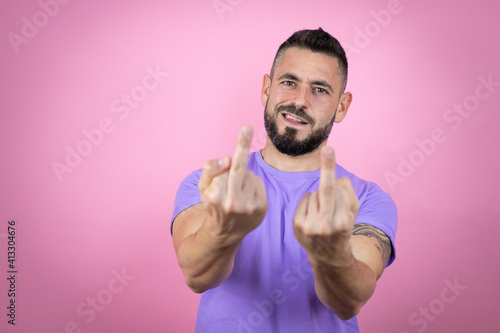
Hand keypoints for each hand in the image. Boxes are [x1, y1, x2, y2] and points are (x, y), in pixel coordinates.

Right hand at [198, 126, 267, 245]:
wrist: (225, 232)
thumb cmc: (213, 203)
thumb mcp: (203, 187)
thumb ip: (210, 170)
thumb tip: (226, 159)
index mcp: (216, 197)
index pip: (227, 168)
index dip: (238, 149)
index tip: (245, 129)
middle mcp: (233, 204)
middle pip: (240, 169)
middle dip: (242, 146)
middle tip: (245, 127)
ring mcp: (249, 208)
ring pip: (249, 175)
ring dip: (243, 176)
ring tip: (236, 189)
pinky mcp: (262, 209)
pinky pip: (258, 184)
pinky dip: (252, 185)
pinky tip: (246, 195)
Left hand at [293, 146, 359, 265]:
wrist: (328, 256)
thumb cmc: (343, 228)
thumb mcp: (353, 213)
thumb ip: (349, 194)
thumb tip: (337, 180)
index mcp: (342, 223)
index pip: (339, 192)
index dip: (337, 179)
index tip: (330, 150)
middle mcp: (325, 226)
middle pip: (326, 191)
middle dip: (328, 168)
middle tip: (328, 149)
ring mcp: (309, 227)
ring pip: (314, 193)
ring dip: (320, 196)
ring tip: (324, 212)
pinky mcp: (297, 225)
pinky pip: (305, 199)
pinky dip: (310, 201)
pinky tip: (314, 213)